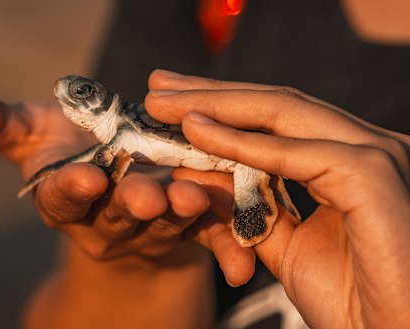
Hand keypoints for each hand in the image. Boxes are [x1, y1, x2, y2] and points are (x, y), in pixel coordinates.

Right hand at [0, 82, 212, 266]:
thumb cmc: (67, 156)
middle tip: (146, 197)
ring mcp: (148, 227)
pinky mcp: (186, 228)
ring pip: (166, 222)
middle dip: (131, 206)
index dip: (71, 190)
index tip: (84, 178)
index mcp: (66, 197)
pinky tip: (240, 260)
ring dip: (180, 213)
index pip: (62, 196)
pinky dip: (224, 243)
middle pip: (118, 215)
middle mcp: (105, 219)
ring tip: (193, 199)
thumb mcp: (31, 136)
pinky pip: (207, 236)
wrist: (112, 192)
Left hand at [145, 70, 409, 327]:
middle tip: (157, 86)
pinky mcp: (371, 173)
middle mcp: (365, 148)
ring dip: (214, 106)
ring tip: (162, 103)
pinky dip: (239, 143)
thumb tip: (197, 172)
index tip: (173, 103)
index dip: (222, 106)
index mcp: (349, 161)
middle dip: (210, 93)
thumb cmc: (353, 302)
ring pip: (282, 114)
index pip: (279, 120)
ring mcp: (373, 155)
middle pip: (276, 106)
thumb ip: (245, 207)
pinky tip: (196, 131)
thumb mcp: (282, 246)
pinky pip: (292, 152)